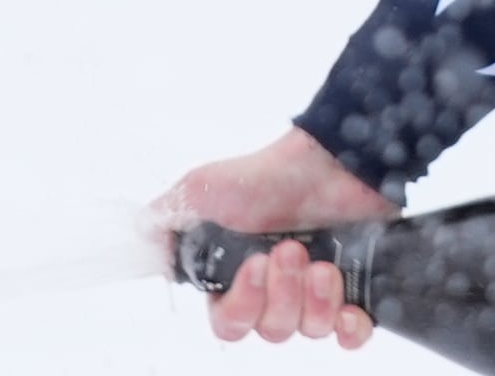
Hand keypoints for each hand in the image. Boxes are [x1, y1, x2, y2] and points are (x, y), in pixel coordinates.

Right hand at [155, 128, 400, 348]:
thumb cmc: (268, 175)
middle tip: (292, 251)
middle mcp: (275, 292)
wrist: (332, 158)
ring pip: (310, 331)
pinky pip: (352, 336)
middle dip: (282, 294)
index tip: (255, 265)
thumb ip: (166, 220)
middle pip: (271, 330)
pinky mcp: (355, 288)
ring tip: (323, 264)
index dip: (242, 305)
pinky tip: (351, 311)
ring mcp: (316, 292)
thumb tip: (139, 239)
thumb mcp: (203, 190)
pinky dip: (351, 330)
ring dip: (316, 301)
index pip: (230, 325)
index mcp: (237, 280)